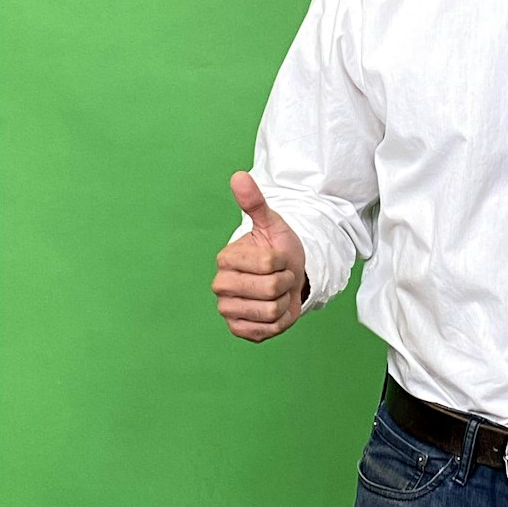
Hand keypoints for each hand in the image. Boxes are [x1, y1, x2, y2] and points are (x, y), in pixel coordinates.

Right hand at [212, 172, 306, 342]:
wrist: (287, 278)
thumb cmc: (278, 250)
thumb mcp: (272, 224)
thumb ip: (255, 202)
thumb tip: (239, 176)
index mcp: (225, 259)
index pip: (268, 262)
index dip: (283, 260)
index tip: (279, 259)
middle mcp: (220, 286)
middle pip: (270, 289)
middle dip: (285, 281)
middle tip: (280, 276)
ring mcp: (228, 310)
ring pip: (271, 310)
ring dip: (284, 301)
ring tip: (278, 292)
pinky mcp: (239, 330)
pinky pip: (268, 329)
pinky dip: (280, 320)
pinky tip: (274, 309)